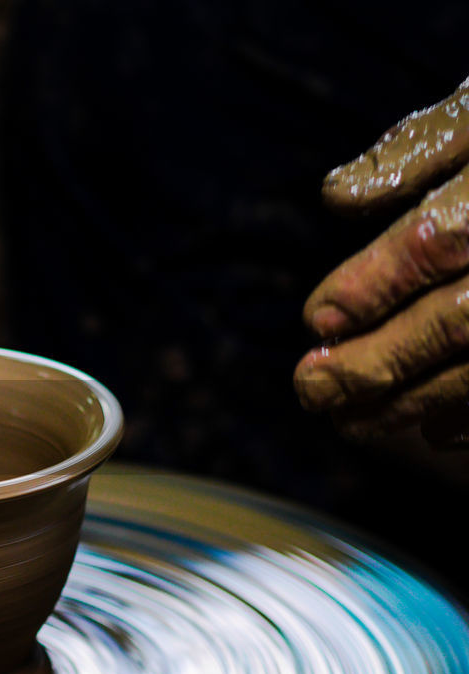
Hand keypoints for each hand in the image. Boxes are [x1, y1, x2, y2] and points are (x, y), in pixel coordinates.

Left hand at [295, 77, 468, 444]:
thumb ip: (417, 151)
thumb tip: (337, 197)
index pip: (435, 241)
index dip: (371, 286)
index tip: (316, 320)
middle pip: (460, 320)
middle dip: (378, 363)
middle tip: (311, 388)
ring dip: (415, 402)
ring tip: (350, 421)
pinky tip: (432, 429)